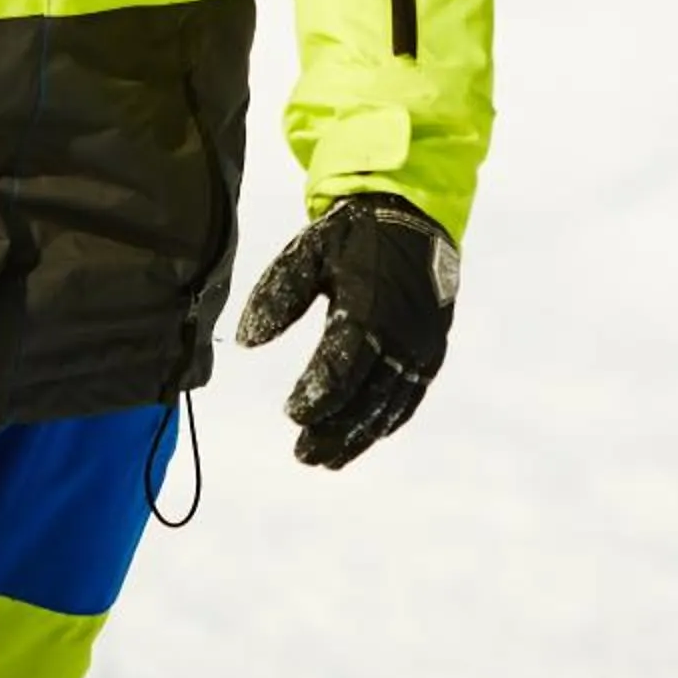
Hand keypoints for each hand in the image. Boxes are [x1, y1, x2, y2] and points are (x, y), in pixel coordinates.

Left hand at [235, 193, 458, 467]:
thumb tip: (247, 342)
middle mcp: (402, 333)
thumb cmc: (353, 236)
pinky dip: (386, 420)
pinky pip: (409, 396)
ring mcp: (421, 346)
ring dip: (358, 435)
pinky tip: (364, 436)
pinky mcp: (431, 351)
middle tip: (303, 454)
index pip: (342, 365)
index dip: (317, 395)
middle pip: (366, 397)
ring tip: (326, 459)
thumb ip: (279, 297)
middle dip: (334, 429)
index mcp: (370, 306)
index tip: (291, 414)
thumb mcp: (310, 252)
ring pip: (389, 404)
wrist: (413, 218)